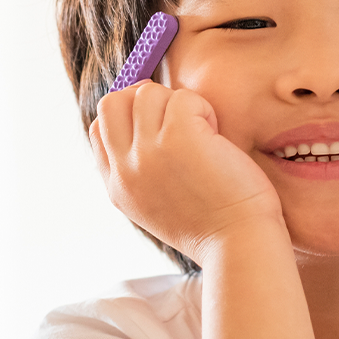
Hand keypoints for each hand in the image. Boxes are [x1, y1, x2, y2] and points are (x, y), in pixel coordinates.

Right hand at [90, 81, 284, 261]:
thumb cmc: (213, 224)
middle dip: (146, 101)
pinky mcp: (177, 137)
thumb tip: (144, 121)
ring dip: (178, 103)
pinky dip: (203, 108)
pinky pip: (182, 98)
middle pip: (112, 103)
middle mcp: (125, 169)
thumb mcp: (156, 204)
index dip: (129, 116)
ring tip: (203, 131)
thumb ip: (140, 170)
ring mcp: (147, 152)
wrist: (239, 245)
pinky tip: (216, 135)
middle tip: (179, 120)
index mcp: (117, 186)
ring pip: (146, 93)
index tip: (160, 126)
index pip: (99, 128)